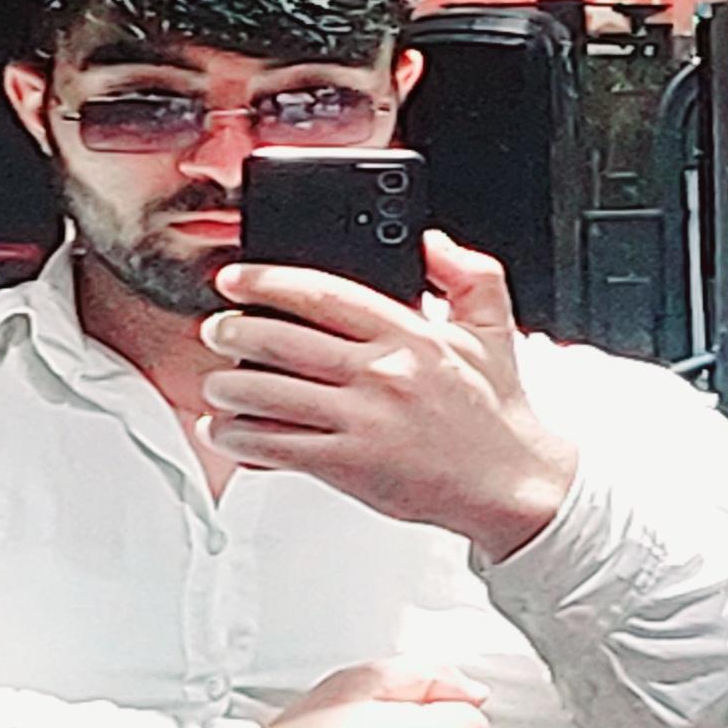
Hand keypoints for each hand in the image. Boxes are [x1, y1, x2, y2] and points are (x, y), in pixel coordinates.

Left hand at [195, 232, 578, 561]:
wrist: (512, 486)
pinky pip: (279, 446)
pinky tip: (226, 432)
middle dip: (234, 332)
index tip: (237, 278)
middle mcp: (382, 372)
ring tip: (215, 384)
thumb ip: (466, 274)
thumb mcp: (493, 329)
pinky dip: (242, 438)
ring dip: (229, 386)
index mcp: (410, 333)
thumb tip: (431, 241)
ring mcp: (364, 420)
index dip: (268, 281)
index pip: (323, 292)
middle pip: (284, 339)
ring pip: (272, 393)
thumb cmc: (496, 417)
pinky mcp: (351, 465)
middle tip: (216, 330)